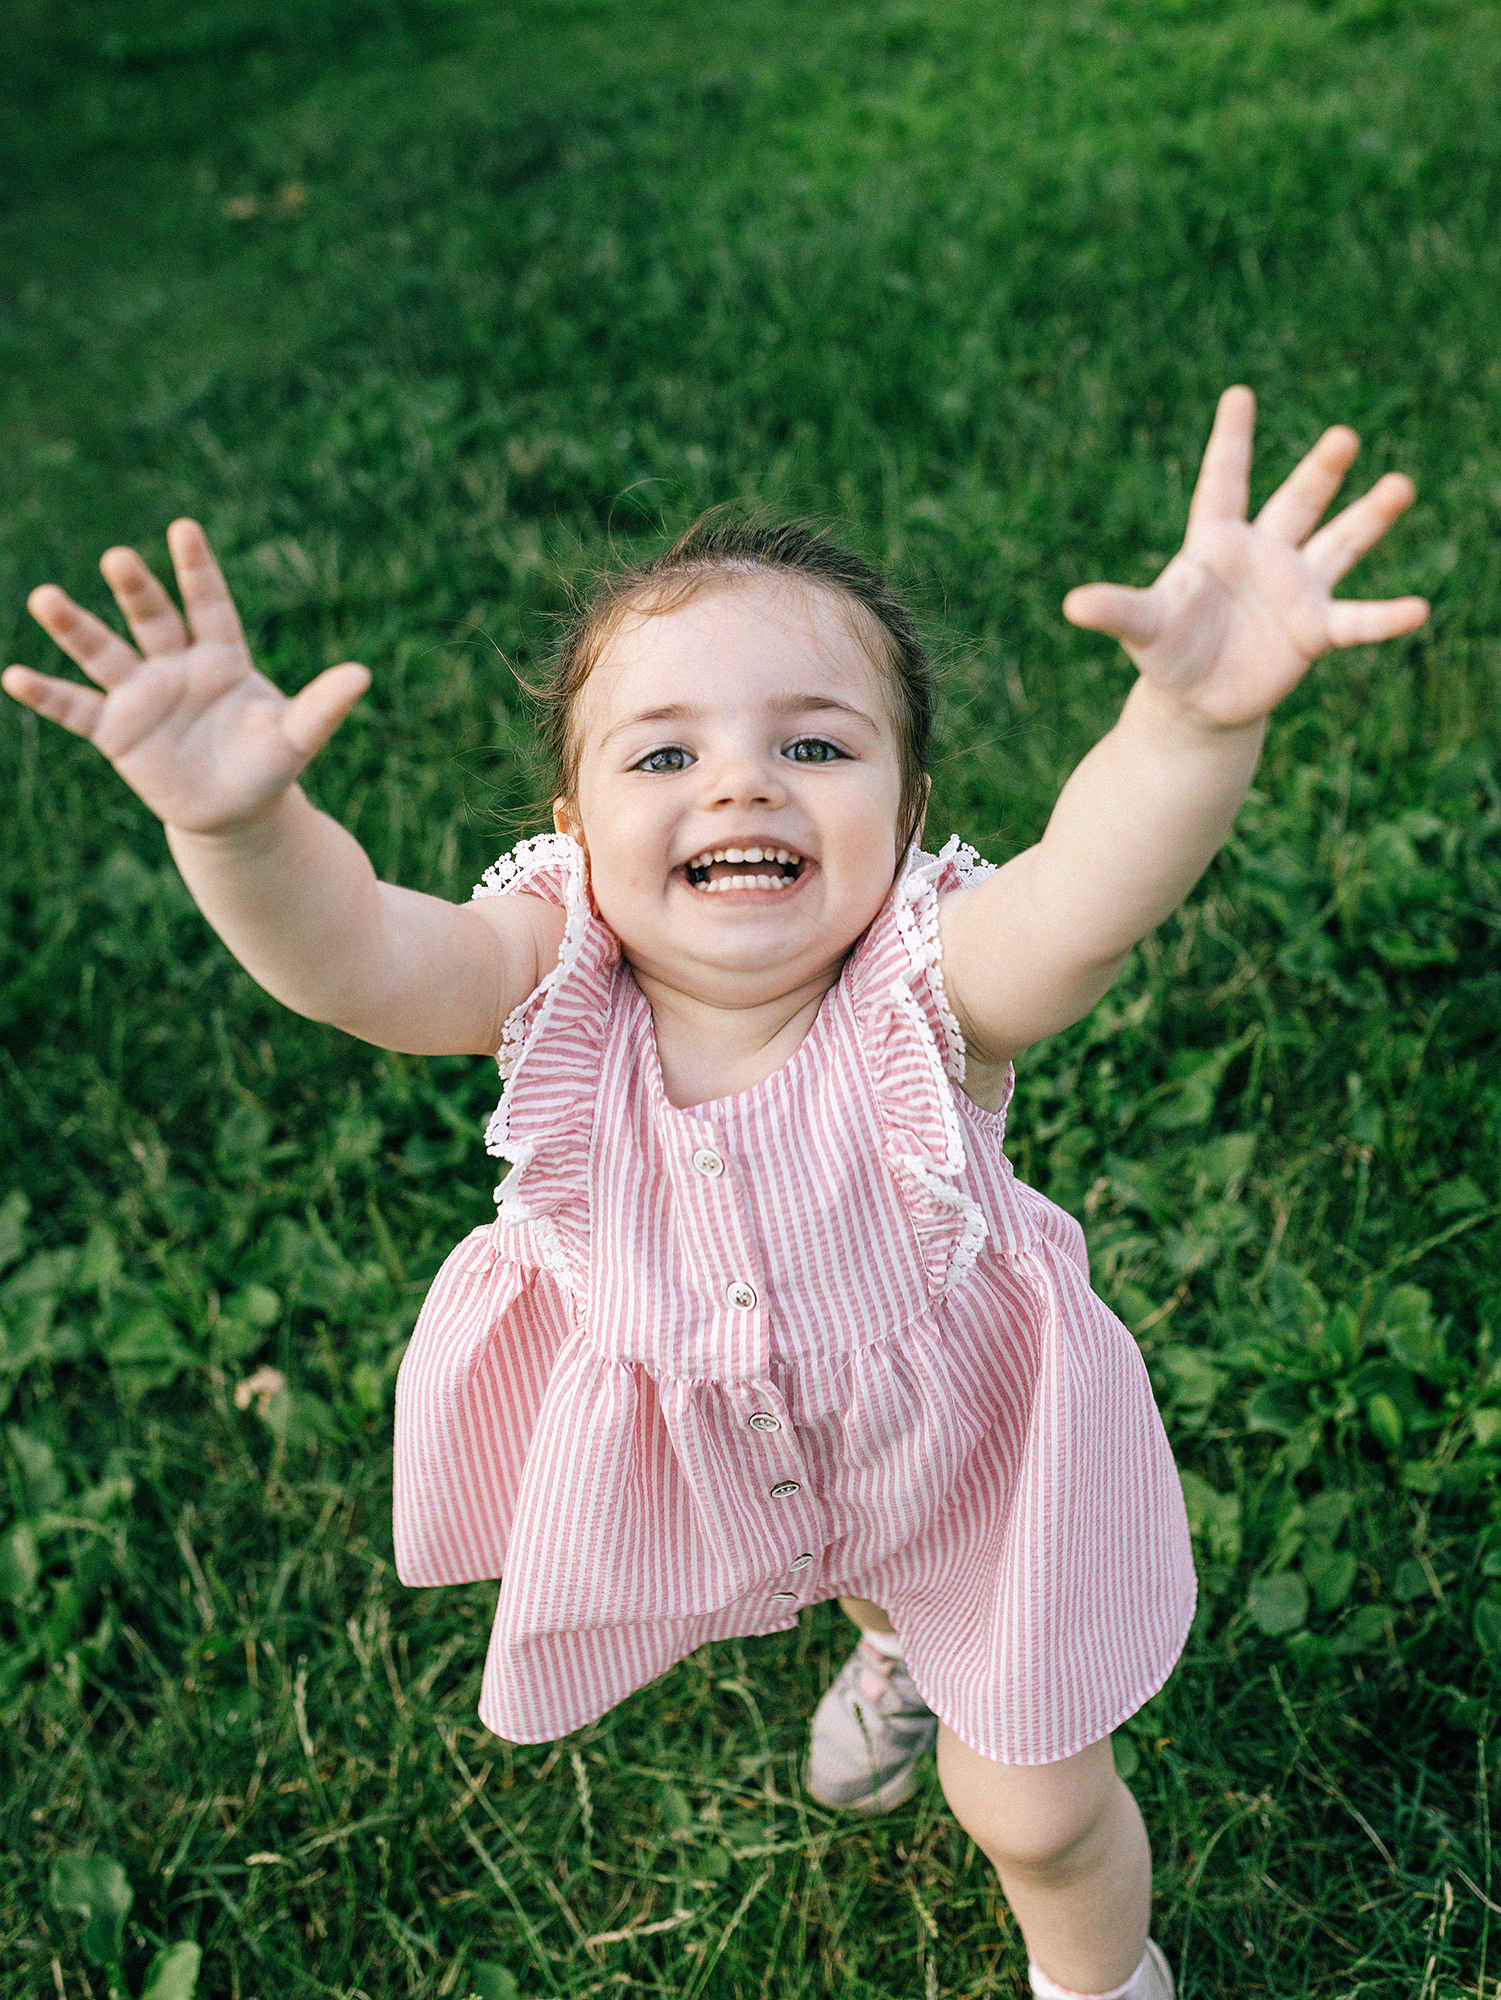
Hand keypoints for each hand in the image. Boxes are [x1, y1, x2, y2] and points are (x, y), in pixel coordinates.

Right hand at [2, 519, 369, 833]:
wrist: (235, 809)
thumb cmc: (268, 764)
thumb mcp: (299, 737)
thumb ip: (324, 705)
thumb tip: (363, 674)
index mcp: (222, 656)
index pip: (209, 604)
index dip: (196, 570)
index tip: (183, 529)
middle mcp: (175, 665)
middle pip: (152, 619)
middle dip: (136, 589)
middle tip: (118, 558)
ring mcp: (140, 694)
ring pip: (104, 653)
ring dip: (74, 627)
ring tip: (45, 597)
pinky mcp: (115, 730)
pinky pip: (75, 708)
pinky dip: (45, 695)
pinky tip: (13, 676)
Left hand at [1061, 386, 1429, 729]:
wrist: (1199, 700)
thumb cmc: (1168, 652)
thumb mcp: (1142, 629)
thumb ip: (1116, 612)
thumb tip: (1071, 605)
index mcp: (1215, 542)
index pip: (1222, 482)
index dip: (1230, 441)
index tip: (1237, 394)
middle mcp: (1262, 554)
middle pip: (1296, 502)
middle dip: (1319, 472)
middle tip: (1343, 436)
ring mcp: (1295, 588)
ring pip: (1338, 543)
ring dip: (1369, 518)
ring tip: (1401, 486)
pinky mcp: (1315, 630)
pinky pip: (1357, 620)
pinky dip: (1386, 617)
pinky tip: (1419, 608)